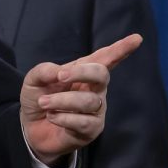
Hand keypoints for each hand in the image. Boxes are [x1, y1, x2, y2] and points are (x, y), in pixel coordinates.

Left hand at [20, 34, 142, 164]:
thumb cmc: (38, 98)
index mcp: (82, 71)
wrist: (30, 128)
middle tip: (60, 76)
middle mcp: (95, 89)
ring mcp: (96, 109)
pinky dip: (63, 118)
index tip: (137, 38)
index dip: (121, 48)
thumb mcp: (34, 80)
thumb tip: (59, 72)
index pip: (106, 58)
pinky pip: (83, 122)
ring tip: (44, 103)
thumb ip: (45, 71)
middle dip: (81, 72)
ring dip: (61, 101)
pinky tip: (52, 117)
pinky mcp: (92, 129)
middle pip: (101, 75)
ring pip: (88, 101)